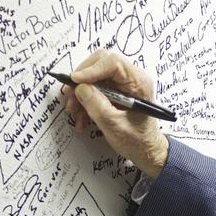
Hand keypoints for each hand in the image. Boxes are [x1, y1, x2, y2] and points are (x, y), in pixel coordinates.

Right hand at [65, 48, 168, 178]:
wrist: (146, 151)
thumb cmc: (138, 141)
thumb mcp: (115, 127)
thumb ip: (98, 107)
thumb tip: (81, 88)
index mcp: (139, 83)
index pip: (113, 63)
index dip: (91, 69)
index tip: (75, 81)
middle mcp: (131, 79)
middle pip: (100, 64)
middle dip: (82, 80)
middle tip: (70, 96)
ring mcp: (122, 84)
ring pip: (94, 77)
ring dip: (80, 93)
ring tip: (74, 112)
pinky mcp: (114, 92)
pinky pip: (94, 88)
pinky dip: (84, 101)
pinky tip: (81, 118)